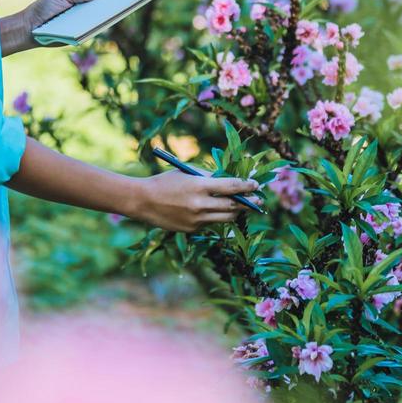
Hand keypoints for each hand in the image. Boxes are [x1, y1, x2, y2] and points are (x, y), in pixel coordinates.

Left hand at [23, 0, 104, 31]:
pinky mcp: (81, 34)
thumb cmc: (44, 8)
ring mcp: (83, 22)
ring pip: (100, 18)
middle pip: (101, 5)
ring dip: (109, 14)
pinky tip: (107, 20)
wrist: (30, 28)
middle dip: (112, 0)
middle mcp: (83, 10)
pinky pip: (93, 29)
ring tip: (120, 7)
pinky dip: (100, 25)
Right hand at [132, 171, 259, 232]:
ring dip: (237, 213)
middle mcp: (200, 204)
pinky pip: (211, 224)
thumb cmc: (166, 182)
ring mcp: (196, 219)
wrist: (143, 201)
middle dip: (248, 203)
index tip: (256, 184)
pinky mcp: (192, 229)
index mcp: (199, 186)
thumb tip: (230, 182)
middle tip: (259, 200)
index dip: (247, 186)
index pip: (232, 186)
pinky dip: (216, 217)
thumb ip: (209, 177)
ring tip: (243, 207)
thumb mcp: (187, 173)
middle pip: (233, 206)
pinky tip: (217, 212)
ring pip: (226, 219)